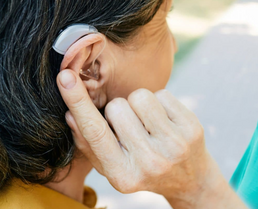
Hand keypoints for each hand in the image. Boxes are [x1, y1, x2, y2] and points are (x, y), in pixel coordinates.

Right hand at [56, 69, 245, 207]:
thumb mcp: (112, 167)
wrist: (190, 180)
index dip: (77, 102)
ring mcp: (174, 145)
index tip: (65, 76)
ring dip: (138, 104)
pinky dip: (159, 102)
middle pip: (117, 107)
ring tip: (146, 123)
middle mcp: (150, 162)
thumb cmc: (142, 170)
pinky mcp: (192, 128)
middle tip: (130, 127)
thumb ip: (88, 143)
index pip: (94, 132)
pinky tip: (163, 121)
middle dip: (118, 110)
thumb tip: (71, 114)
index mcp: (123, 175)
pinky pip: (162, 94)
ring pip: (140, 96)